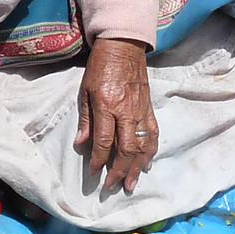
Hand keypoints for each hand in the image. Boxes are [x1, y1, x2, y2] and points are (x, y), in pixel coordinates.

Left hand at [72, 38, 156, 193]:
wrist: (124, 47)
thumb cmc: (100, 67)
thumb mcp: (85, 90)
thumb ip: (86, 119)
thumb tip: (81, 145)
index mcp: (107, 105)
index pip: (103, 140)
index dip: (98, 160)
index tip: (94, 173)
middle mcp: (126, 111)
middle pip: (126, 149)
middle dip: (119, 171)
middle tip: (112, 187)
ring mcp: (141, 111)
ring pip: (142, 146)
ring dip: (137, 168)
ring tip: (131, 184)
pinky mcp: (149, 109)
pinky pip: (153, 135)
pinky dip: (150, 152)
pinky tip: (146, 165)